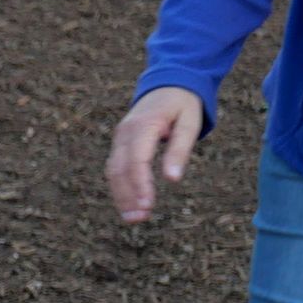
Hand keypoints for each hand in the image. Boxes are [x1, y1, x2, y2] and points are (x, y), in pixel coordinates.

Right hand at [106, 86, 204, 223]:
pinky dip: (120, 188)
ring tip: (133, 218)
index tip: (147, 206)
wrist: (169, 84)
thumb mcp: (189, 123)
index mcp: (143, 126)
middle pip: (119, 170)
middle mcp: (124, 134)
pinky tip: (129, 204)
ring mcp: (118, 139)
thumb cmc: (183, 105)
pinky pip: (115, 170)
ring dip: (121, 197)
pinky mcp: (119, 145)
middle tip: (139, 219)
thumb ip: (180, 150)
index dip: (140, 185)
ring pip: (113, 173)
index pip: (136, 161)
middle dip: (127, 196)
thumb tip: (172, 180)